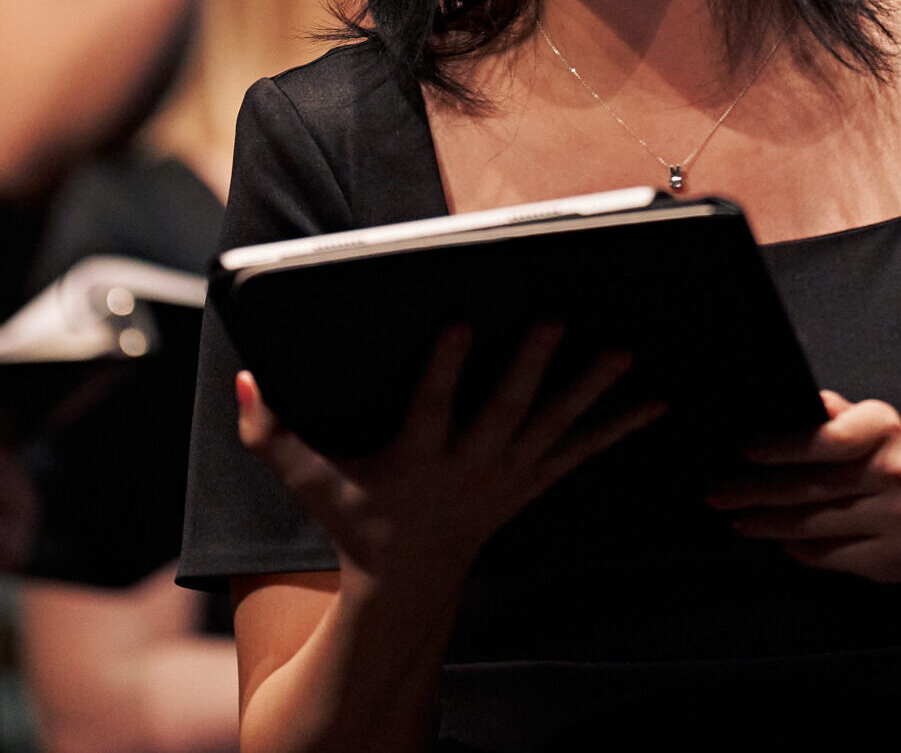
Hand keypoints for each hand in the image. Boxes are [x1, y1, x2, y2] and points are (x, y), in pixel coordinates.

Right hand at [236, 325, 662, 591]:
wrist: (408, 581)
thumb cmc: (356, 520)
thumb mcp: (308, 482)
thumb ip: (269, 433)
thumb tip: (243, 381)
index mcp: (417, 459)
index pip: (431, 407)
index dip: (446, 367)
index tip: (462, 323)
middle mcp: (470, 468)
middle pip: (507, 411)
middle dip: (533, 367)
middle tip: (559, 320)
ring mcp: (508, 477)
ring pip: (556, 427)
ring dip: (592, 390)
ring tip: (624, 351)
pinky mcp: (533, 482)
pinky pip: (582, 451)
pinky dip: (620, 425)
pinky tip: (656, 399)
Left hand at [710, 389, 900, 583]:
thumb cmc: (891, 468)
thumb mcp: (873, 428)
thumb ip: (833, 414)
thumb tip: (787, 403)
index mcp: (884, 431)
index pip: (827, 438)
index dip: (782, 447)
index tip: (744, 451)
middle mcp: (892, 473)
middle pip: (807, 486)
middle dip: (753, 491)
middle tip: (717, 491)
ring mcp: (893, 520)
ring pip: (810, 524)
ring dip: (764, 522)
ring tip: (736, 516)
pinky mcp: (886, 558)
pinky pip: (825, 555)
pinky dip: (794, 548)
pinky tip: (777, 539)